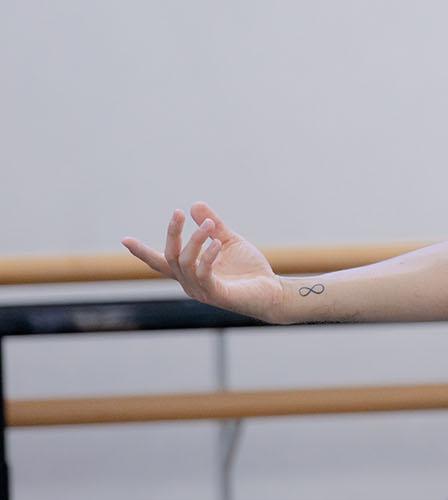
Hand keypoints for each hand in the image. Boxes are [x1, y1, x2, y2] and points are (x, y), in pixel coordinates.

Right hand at [122, 203, 284, 323]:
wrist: (271, 292)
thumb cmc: (248, 270)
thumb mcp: (228, 241)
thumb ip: (212, 226)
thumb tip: (194, 205)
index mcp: (189, 271)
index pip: (160, 261)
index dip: (142, 252)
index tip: (124, 239)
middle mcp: (190, 283)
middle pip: (170, 256)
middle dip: (172, 234)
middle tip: (176, 212)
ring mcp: (201, 290)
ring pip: (185, 263)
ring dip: (195, 240)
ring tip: (208, 224)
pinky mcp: (216, 294)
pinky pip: (204, 273)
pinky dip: (208, 256)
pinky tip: (217, 242)